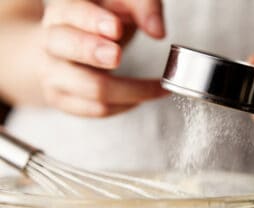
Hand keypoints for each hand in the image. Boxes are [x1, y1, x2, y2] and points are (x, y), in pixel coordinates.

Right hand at [40, 0, 166, 116]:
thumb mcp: (124, 6)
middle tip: (116, 55)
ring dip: (129, 90)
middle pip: (64, 47)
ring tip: (158, 86)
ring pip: (88, 87)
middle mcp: (52, 42)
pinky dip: (124, 106)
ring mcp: (53, 73)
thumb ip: (142, 8)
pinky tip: (141, 99)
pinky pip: (95, 109)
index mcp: (65, 12)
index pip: (72, 13)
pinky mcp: (62, 99)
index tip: (116, 28)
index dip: (93, 21)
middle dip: (92, 52)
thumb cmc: (101, 23)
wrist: (69, 48)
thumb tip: (158, 31)